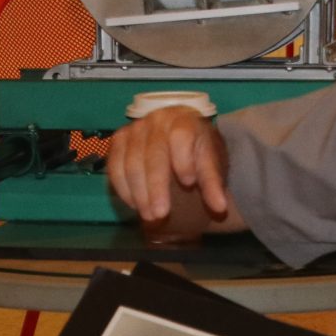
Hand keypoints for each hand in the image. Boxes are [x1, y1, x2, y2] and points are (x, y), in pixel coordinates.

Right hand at [105, 108, 230, 222]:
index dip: (183, 159)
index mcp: (184, 120)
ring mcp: (135, 128)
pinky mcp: (119, 140)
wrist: (180, 136)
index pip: (181, 136)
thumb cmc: (196, 151)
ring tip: (149, 216)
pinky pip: (115, 166)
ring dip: (138, 193)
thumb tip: (220, 208)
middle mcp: (157, 120)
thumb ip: (213, 183)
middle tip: (160, 214)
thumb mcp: (211, 163)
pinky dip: (122, 188)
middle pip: (153, 154)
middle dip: (155, 187)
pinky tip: (134, 205)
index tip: (189, 183)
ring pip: (131, 162)